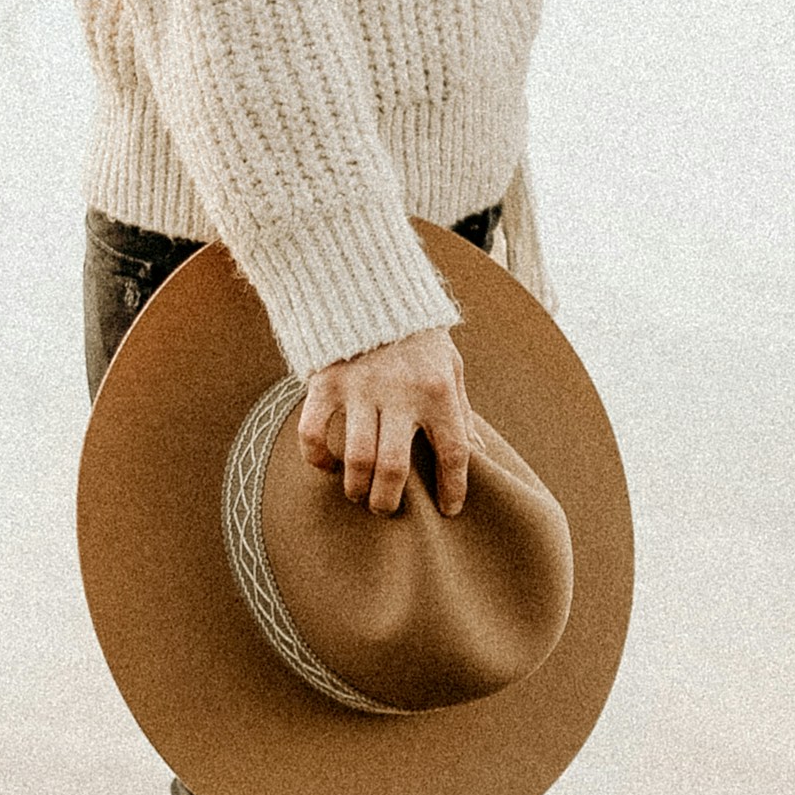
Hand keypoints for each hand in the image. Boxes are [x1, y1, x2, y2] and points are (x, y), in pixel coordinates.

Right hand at [296, 322, 472, 519]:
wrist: (371, 284)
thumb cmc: (418, 335)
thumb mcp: (450, 366)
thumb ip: (461, 412)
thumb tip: (481, 455)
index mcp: (438, 391)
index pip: (453, 452)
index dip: (453, 488)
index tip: (449, 510)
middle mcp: (400, 393)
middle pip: (394, 468)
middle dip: (388, 502)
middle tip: (385, 509)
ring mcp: (360, 388)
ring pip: (356, 459)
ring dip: (356, 488)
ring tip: (358, 494)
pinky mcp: (325, 381)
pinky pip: (312, 431)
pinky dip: (316, 457)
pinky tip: (325, 465)